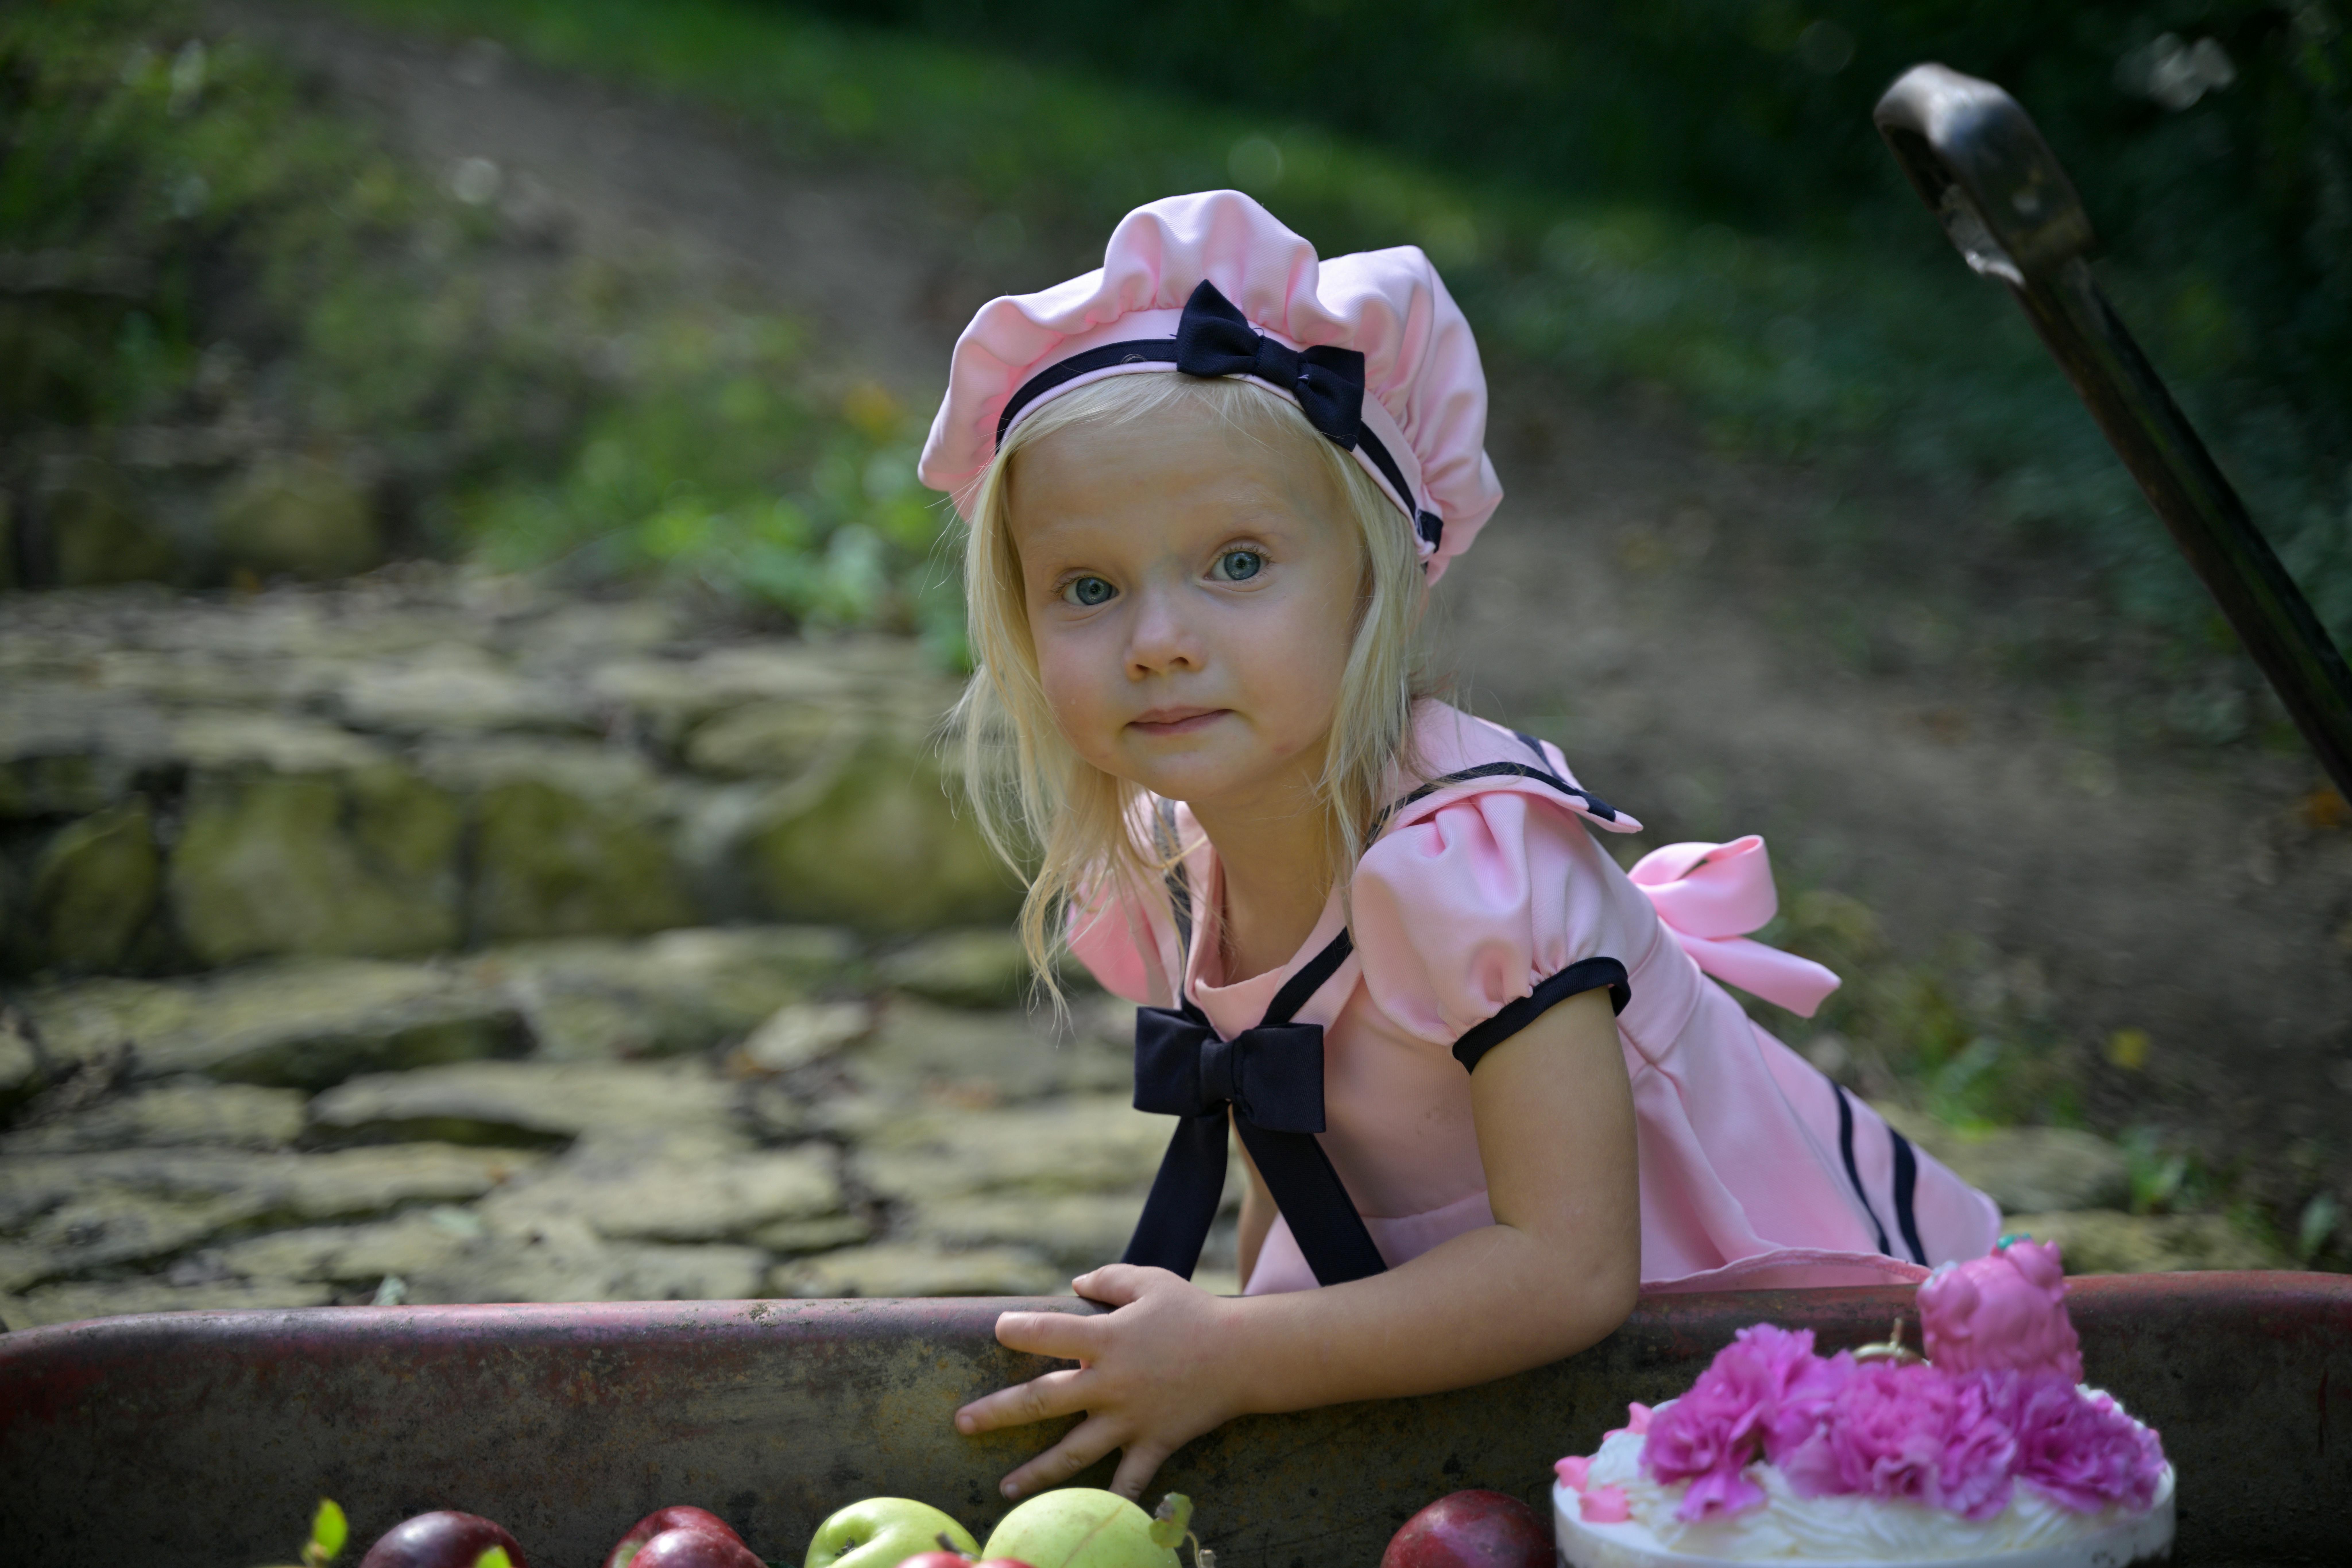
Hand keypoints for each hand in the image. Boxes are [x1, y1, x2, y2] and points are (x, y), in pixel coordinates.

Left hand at [953, 1265, 1239, 1501]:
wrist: (1243, 1355)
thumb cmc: (1194, 1312)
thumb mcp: (1150, 1282)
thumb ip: (1108, 1280)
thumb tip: (1075, 1283)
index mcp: (1106, 1339)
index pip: (1046, 1333)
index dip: (1017, 1330)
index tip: (1000, 1330)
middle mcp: (1110, 1383)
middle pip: (1042, 1402)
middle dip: (997, 1413)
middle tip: (961, 1423)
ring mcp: (1130, 1419)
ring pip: (1072, 1453)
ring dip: (1035, 1473)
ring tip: (1004, 1488)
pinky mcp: (1153, 1443)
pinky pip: (1128, 1481)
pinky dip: (1110, 1504)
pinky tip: (1087, 1520)